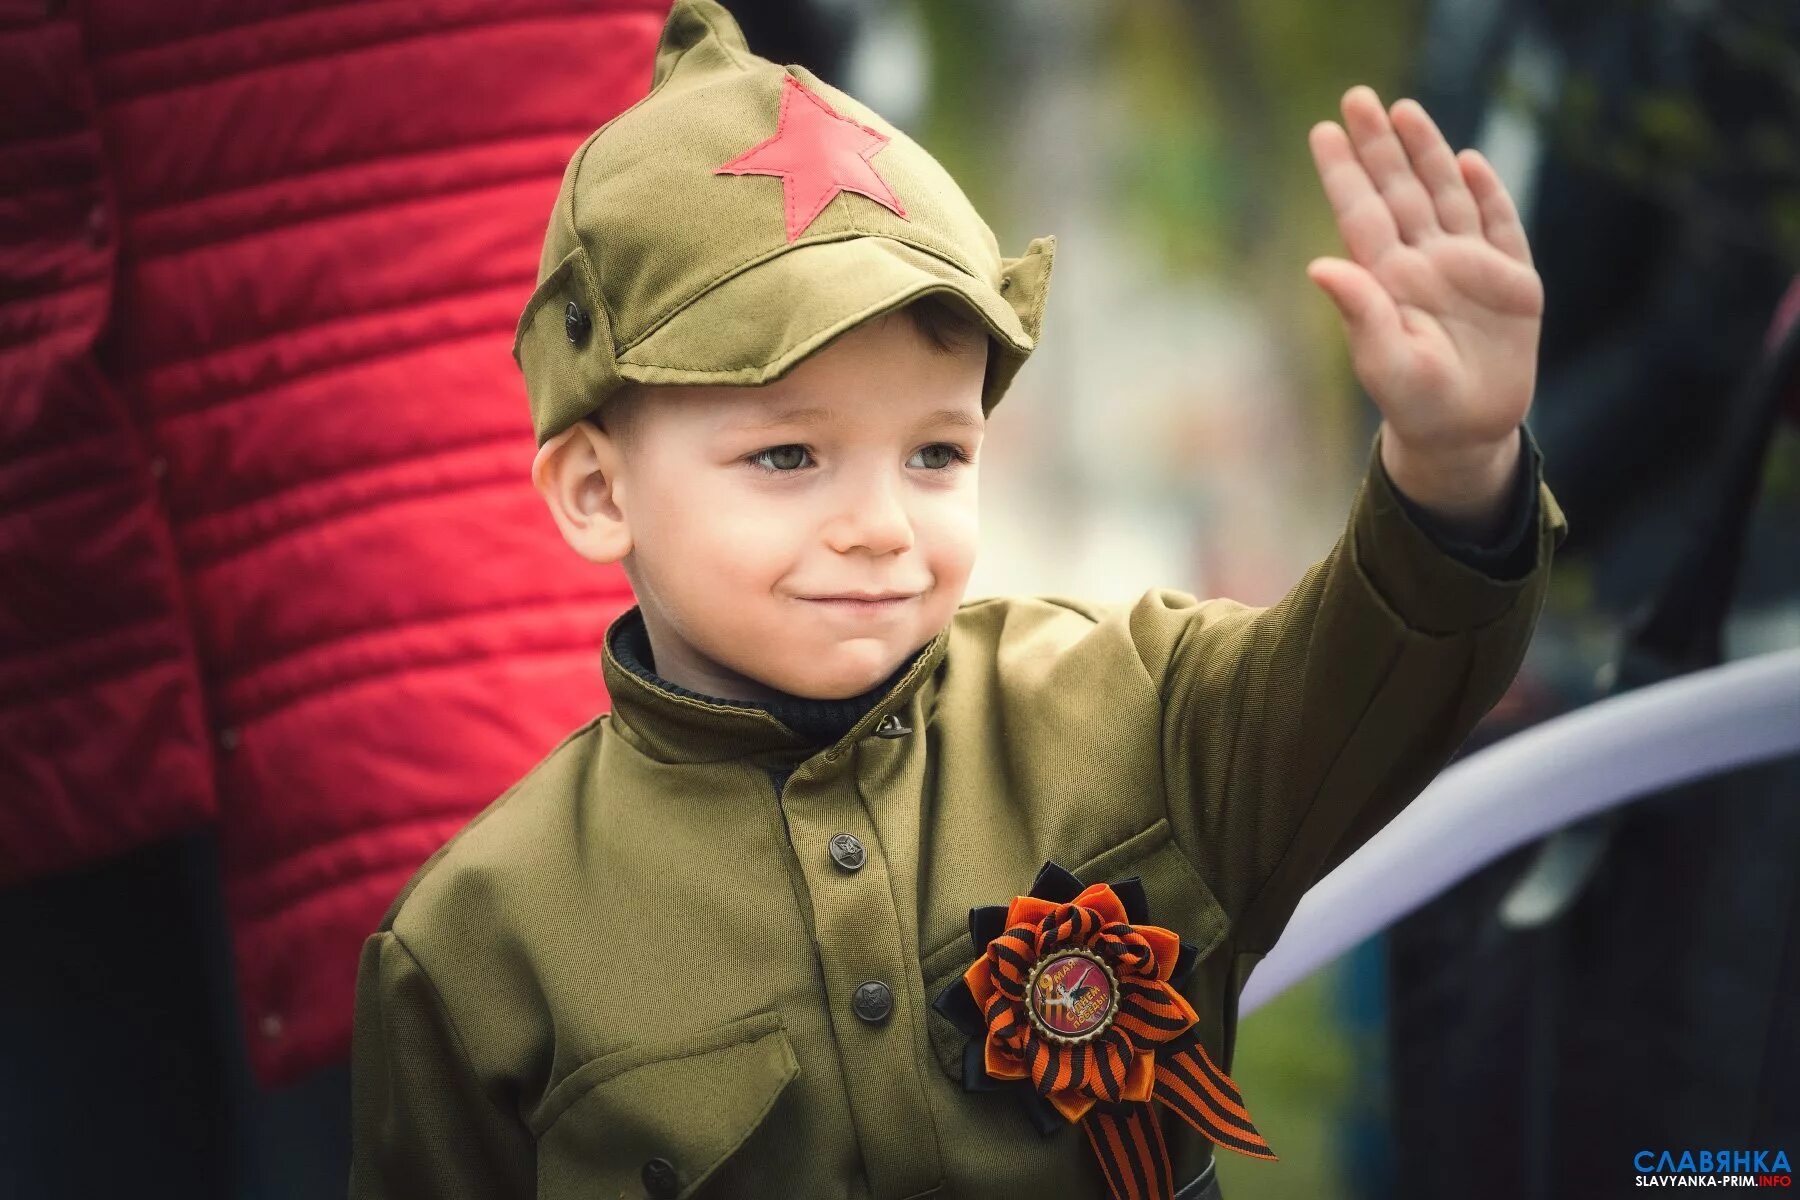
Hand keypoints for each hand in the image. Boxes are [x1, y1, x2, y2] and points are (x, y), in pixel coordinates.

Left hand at [1306, 86, 1542, 471]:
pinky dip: (1487, 193)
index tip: (1321, 130)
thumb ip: (1358, 314)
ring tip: (1404, 110)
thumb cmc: (1416, 405)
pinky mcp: (1511, 280)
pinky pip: (1499, 226)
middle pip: (1398, 191)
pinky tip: (1469, 162)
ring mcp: (1467, 268)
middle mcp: (1423, 264)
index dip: (1343, 172)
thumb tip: (1319, 265)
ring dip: (1426, 154)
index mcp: (1388, 281)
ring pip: (1444, 196)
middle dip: (1379, 144)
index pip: (1361, 213)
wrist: (1468, 433)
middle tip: (1357, 96)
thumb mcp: (1386, 364)